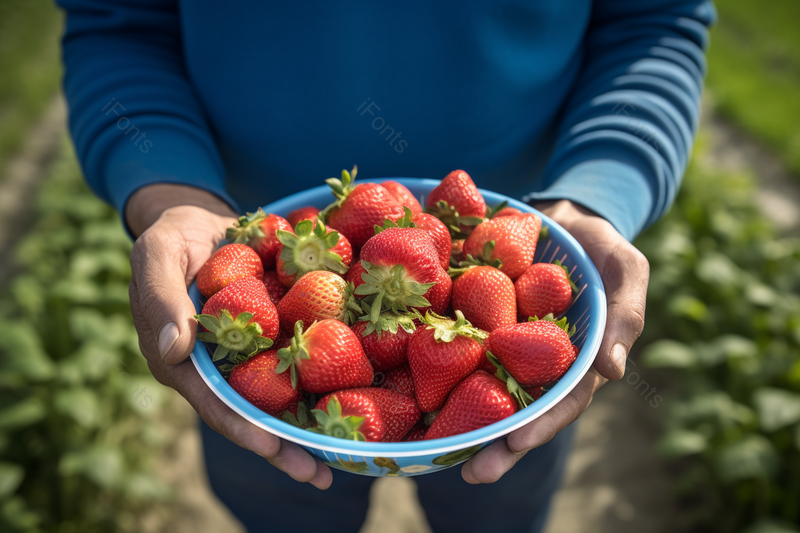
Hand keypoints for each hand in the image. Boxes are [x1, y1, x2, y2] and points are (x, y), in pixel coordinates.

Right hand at [126, 184, 331, 489]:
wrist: (201, 221)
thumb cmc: (171, 237)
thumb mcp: (156, 255)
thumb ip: (160, 299)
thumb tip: (173, 350)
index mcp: (181, 360)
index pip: (213, 402)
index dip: (241, 426)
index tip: (271, 447)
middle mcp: (216, 368)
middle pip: (250, 414)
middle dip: (282, 446)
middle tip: (318, 475)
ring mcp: (245, 355)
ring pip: (277, 397)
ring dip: (307, 427)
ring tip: (340, 457)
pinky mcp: (270, 337)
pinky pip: (295, 362)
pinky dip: (321, 380)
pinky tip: (354, 398)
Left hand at [462, 199, 648, 483]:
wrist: (553, 217)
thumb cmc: (596, 246)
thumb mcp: (626, 269)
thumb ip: (626, 313)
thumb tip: (613, 370)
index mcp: (573, 362)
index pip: (562, 403)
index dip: (542, 425)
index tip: (518, 442)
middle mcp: (533, 364)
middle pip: (517, 411)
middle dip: (497, 444)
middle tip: (473, 471)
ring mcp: (501, 347)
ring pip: (481, 390)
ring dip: (461, 421)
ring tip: (436, 449)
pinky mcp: (472, 324)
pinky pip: (453, 349)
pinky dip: (435, 369)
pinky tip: (409, 386)